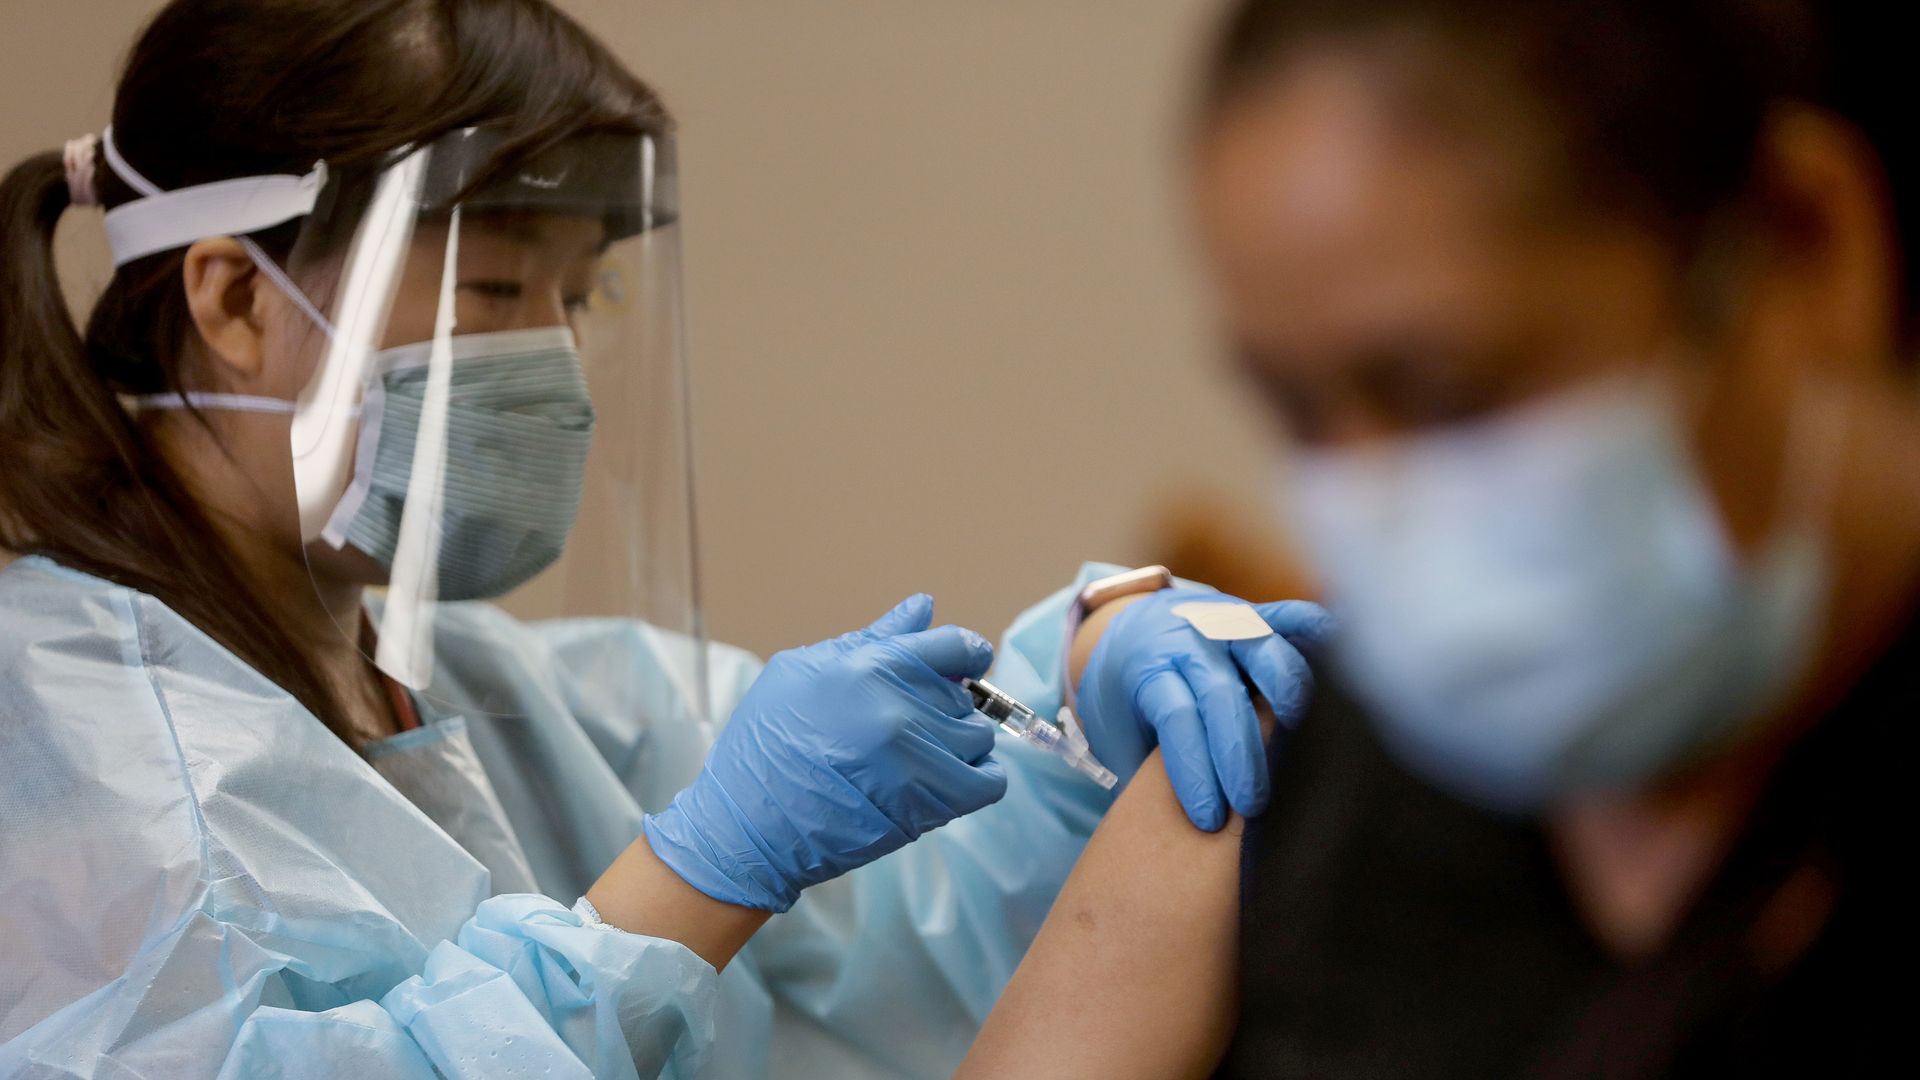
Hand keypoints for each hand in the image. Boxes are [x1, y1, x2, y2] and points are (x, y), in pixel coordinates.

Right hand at [645, 594, 1004, 911]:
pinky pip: (989, 782)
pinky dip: (977, 780)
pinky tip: (945, 781)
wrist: (746, 825)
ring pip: (978, 737)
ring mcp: (916, 758)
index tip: (964, 667)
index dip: (966, 656)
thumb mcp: (804, 671)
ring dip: (957, 747)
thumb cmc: (764, 745)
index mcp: (869, 666)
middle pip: (964, 696)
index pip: (954, 646)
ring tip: (917, 758)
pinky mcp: (928, 805)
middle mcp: (898, 707)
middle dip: (945, 708)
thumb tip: (924, 607)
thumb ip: (871, 639)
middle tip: (909, 728)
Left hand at [1077, 588, 1329, 830]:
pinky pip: (1287, 615)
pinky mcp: (1253, 611)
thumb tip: (1172, 841)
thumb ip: (1147, 770)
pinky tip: (1338, 651)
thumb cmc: (1130, 702)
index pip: (1175, 717)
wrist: (1127, 630)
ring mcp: (1223, 620)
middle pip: (1220, 694)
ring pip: (1260, 648)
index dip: (1194, 769)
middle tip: (1254, 805)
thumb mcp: (1119, 734)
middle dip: (1240, 753)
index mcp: (1146, 669)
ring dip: (1285, 690)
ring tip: (1303, 733)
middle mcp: (1186, 640)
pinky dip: (1313, 629)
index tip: (1209, 819)